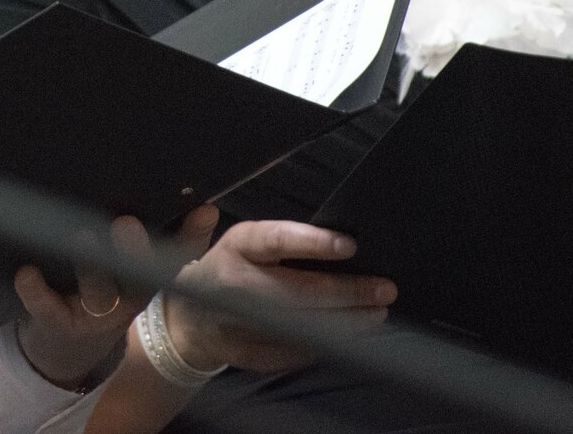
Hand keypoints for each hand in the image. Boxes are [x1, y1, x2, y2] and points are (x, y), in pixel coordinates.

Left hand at [14, 207, 217, 387]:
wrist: (68, 338)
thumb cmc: (108, 285)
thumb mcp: (141, 269)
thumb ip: (175, 238)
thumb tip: (206, 206)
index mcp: (149, 281)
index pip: (175, 258)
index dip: (190, 238)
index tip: (201, 210)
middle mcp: (125, 300)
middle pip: (136, 277)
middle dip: (134, 251)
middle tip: (127, 223)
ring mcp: (91, 313)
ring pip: (96, 293)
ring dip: (90, 268)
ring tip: (83, 239)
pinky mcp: (56, 322)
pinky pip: (46, 307)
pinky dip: (35, 291)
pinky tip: (27, 273)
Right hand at [165, 220, 396, 374]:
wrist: (188, 323)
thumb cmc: (225, 272)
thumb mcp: (232, 240)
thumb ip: (266, 231)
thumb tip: (282, 217)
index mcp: (235, 247)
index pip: (276, 240)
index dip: (313, 243)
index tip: (350, 246)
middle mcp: (235, 285)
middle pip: (299, 290)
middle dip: (347, 291)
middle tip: (384, 288)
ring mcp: (242, 324)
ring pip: (304, 325)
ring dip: (347, 321)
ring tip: (377, 313)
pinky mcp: (252, 355)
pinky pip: (298, 351)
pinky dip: (329, 343)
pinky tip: (351, 334)